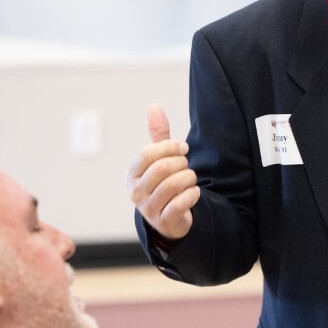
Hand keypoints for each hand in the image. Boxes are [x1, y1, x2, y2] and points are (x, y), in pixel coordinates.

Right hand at [126, 104, 199, 240]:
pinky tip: (194, 193)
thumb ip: (159, 136)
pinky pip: (180, 204)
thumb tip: (154, 106)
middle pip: (162, 168)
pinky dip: (192, 195)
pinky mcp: (164, 221)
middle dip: (182, 163)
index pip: (148, 154)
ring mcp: (149, 208)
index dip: (170, 147)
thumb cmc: (165, 184)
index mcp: (133, 174)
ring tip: (191, 179)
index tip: (184, 148)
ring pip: (172, 185)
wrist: (170, 220)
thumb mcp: (160, 161)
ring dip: (189, 178)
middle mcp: (136, 192)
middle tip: (188, 166)